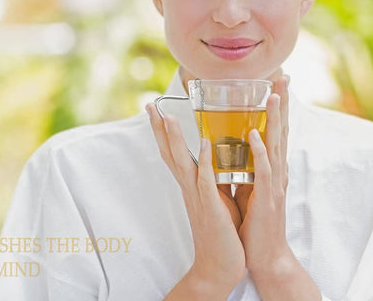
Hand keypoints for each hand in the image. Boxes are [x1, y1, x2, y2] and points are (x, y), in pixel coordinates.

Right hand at [146, 103, 245, 293]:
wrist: (220, 267)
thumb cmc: (223, 233)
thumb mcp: (220, 198)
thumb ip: (217, 177)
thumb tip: (221, 158)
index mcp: (193, 184)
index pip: (174, 152)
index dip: (165, 131)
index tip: (157, 109)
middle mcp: (190, 188)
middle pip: (170, 153)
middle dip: (160, 129)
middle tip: (149, 105)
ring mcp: (198, 197)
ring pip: (182, 162)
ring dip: (175, 139)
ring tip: (167, 116)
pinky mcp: (211, 206)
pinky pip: (206, 180)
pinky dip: (205, 160)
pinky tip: (204, 142)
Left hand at [233, 75, 292, 275]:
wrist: (265, 257)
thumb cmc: (256, 224)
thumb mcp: (250, 189)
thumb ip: (246, 168)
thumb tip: (235, 150)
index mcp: (272, 169)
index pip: (276, 131)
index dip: (277, 107)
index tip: (276, 83)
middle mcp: (277, 172)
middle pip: (281, 131)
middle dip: (282, 104)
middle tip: (283, 78)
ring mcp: (275, 185)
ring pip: (276, 146)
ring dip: (275, 120)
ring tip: (273, 96)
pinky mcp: (267, 199)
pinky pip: (264, 171)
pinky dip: (261, 152)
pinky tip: (256, 134)